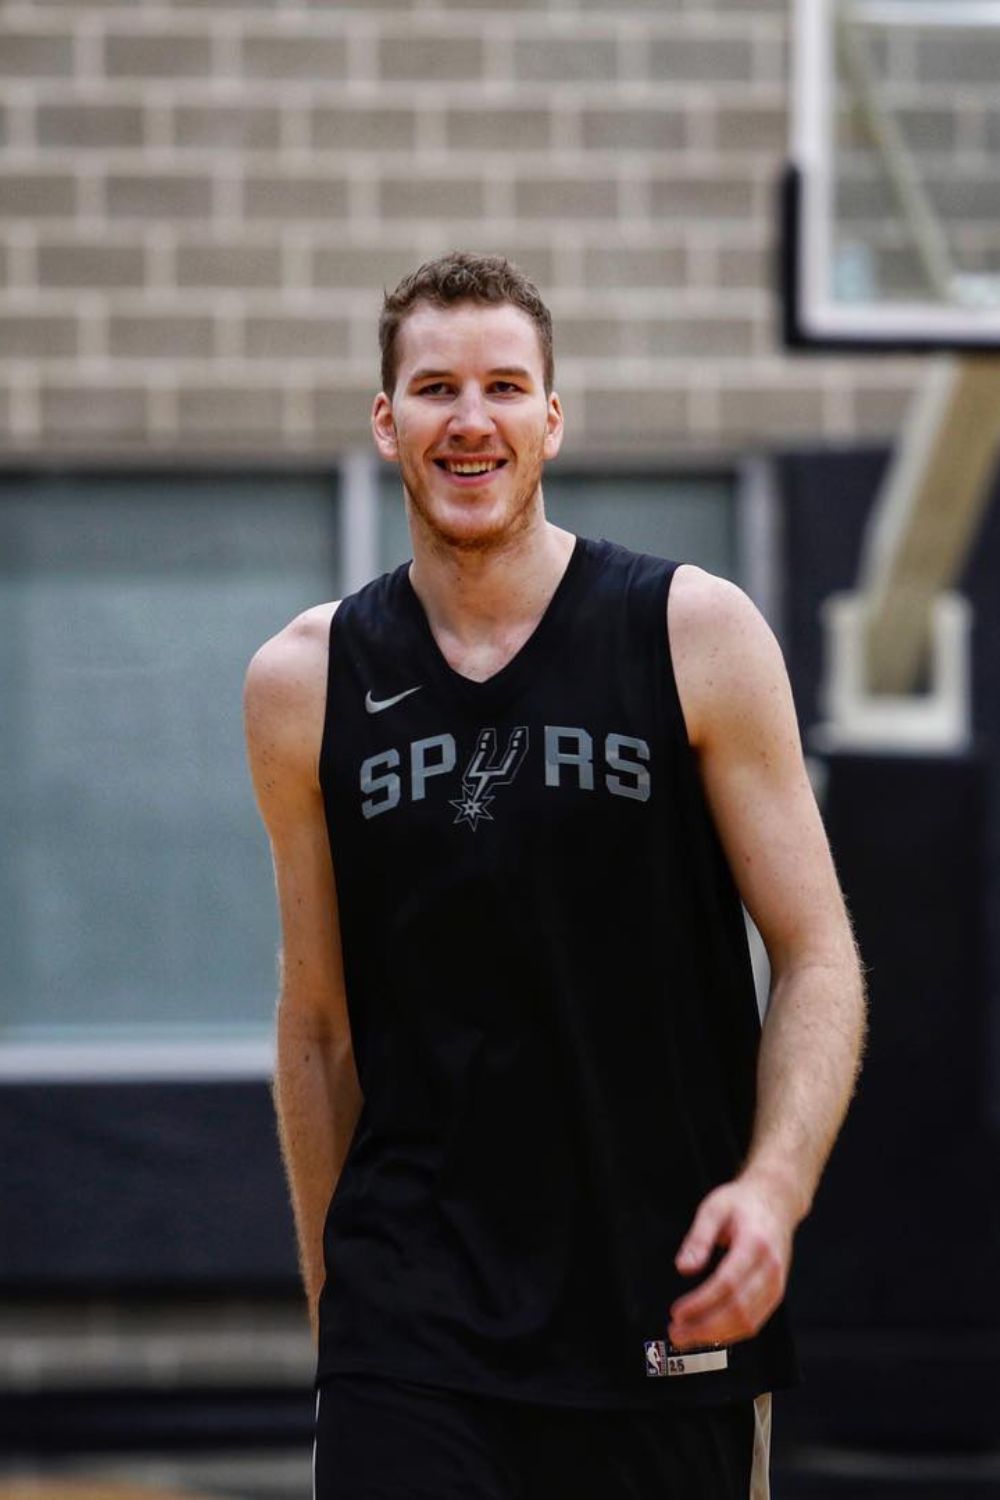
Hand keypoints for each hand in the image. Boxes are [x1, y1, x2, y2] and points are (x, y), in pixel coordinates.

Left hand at [668, 1175, 794, 1349]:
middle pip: (739, 1310)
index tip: (677, 1312)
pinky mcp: (776, 1293)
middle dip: (705, 1328)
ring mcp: (776, 1284)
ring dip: (716, 1336)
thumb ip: (698, 1238)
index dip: (701, 1303)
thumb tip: (683, 1268)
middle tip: (676, 1332)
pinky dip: (731, 1333)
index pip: (727, 1284)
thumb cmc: (743, 1203)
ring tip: (687, 1336)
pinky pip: (755, 1322)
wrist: (776, 1201)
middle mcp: (770, 1269)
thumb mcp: (714, 1208)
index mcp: (755, 1244)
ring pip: (749, 1323)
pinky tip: (709, 1333)